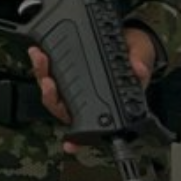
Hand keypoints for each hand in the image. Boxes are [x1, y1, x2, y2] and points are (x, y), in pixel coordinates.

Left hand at [28, 28, 156, 153]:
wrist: (127, 35)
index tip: (70, 145)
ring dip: (42, 76)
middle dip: (51, 96)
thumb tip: (140, 70)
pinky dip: (41, 64)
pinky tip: (37, 51)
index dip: (79, 140)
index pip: (92, 127)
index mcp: (107, 105)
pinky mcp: (63, 69)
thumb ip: (141, 63)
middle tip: (49, 82)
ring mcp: (72, 86)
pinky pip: (48, 72)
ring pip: (51, 91)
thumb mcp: (142, 54)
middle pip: (62, 107)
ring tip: (41, 59)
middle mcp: (86, 99)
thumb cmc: (135, 53)